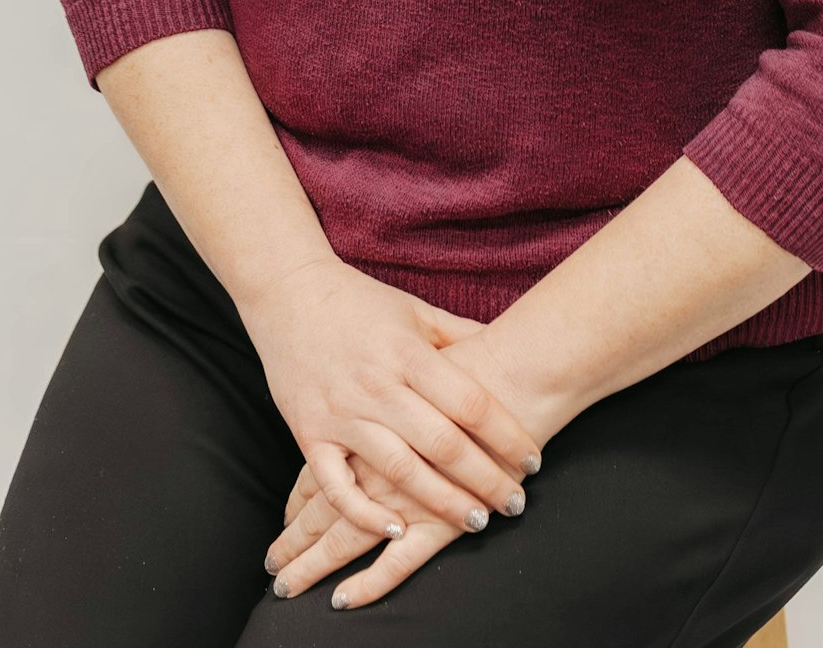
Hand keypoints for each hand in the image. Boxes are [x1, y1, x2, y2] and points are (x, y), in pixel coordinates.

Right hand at [263, 327, 576, 610]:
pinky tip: (396, 530)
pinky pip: (337, 485)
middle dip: (485, 479)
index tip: (533, 460)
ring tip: (476, 522)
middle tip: (515, 503)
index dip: (506, 434)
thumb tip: (509, 349)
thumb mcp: (415, 311)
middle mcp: (377, 385)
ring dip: (441, 502)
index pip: (469, 402)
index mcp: (408, 353)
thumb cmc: (360, 302)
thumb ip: (460, 336)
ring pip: (399, 470)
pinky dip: (365, 513)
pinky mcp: (310, 434)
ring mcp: (342, 413)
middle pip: (442, 443)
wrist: (289, 293)